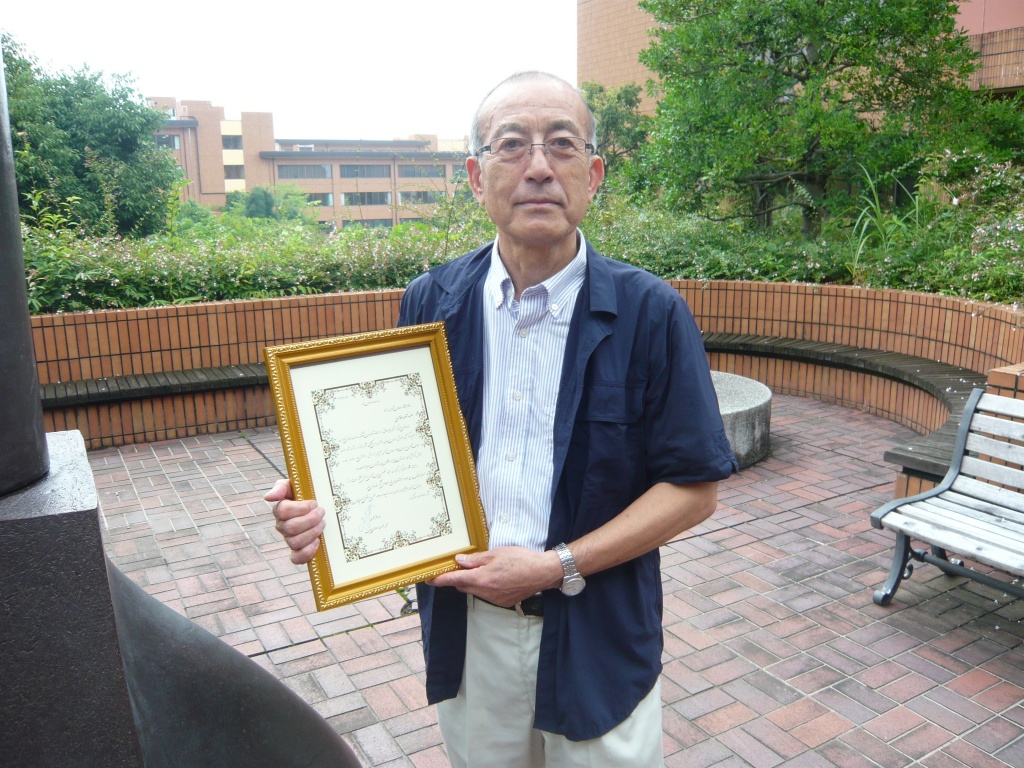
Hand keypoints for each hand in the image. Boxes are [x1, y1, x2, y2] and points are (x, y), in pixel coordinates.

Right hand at [263, 478, 325, 564]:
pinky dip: (307, 552)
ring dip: (312, 533)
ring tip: (322, 524)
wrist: (318, 506)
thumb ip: (281, 487)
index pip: (283, 511)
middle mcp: (282, 526)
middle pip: (291, 528)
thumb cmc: (304, 495)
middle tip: (321, 512)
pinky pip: (296, 558)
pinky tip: (317, 542)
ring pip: (295, 542)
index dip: (300, 508)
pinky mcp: (298, 551)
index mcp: (280, 510)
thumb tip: (268, 497)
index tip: (314, 503)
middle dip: (310, 520)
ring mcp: (289, 539)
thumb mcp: (293, 486)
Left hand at [428, 546, 563, 605]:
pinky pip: (487, 595)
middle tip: (461, 567)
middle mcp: (485, 592)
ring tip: (485, 569)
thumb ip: (476, 560)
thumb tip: (459, 561)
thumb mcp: (496, 554)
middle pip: (464, 586)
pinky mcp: (503, 602)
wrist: (542, 572)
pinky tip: (497, 578)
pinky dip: (486, 587)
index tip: (429, 579)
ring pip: (475, 591)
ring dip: (474, 582)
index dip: (440, 580)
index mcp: (481, 578)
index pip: (454, 580)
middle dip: (460, 578)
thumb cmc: (520, 559)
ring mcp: (494, 599)